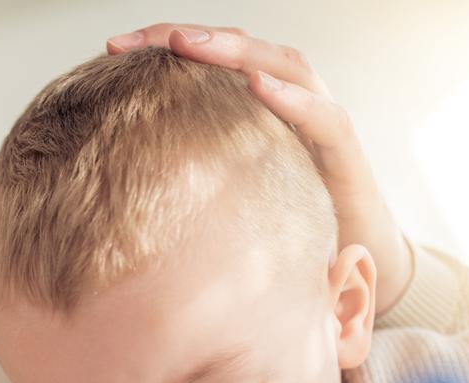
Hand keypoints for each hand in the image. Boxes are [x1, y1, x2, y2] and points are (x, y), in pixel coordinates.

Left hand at [106, 24, 412, 308]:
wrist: (357, 260)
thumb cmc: (283, 227)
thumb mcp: (225, 196)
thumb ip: (188, 176)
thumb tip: (115, 178)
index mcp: (256, 107)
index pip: (211, 60)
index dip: (163, 47)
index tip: (111, 49)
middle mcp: (291, 101)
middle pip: (240, 48)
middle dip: (185, 36)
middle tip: (132, 41)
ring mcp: (321, 121)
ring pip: (283, 65)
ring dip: (235, 52)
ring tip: (187, 44)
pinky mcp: (346, 153)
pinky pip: (324, 116)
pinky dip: (294, 98)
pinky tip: (258, 86)